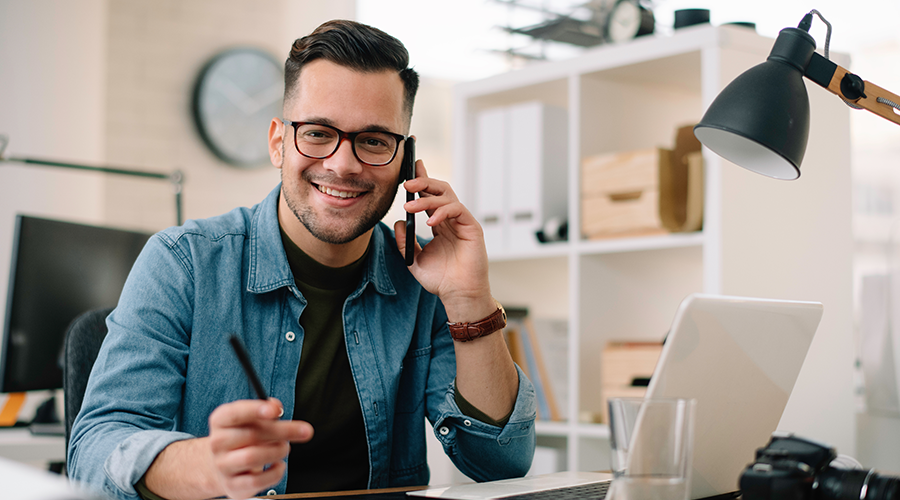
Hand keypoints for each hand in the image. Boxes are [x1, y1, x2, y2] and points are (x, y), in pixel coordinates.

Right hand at [208, 398, 312, 498]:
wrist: (223, 466)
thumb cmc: (242, 437)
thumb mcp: (249, 418)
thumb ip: (265, 409)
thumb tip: (276, 407)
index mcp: (221, 421)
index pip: (235, 413)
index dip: (256, 410)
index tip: (276, 411)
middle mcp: (218, 443)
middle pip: (252, 435)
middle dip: (283, 431)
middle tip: (304, 431)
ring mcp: (223, 465)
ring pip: (253, 457)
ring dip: (278, 451)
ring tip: (285, 448)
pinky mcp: (233, 485)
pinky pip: (258, 480)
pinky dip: (275, 472)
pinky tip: (279, 465)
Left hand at [394, 160, 494, 320]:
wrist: (458, 295)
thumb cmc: (441, 280)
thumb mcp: (413, 259)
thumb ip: (405, 241)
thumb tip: (398, 221)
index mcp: (439, 224)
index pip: (430, 196)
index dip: (422, 180)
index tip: (410, 167)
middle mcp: (451, 219)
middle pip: (439, 190)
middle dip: (423, 182)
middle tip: (406, 184)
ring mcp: (462, 222)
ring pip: (446, 196)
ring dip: (427, 198)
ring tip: (410, 206)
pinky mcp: (472, 227)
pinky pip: (458, 209)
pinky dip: (443, 212)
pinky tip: (430, 221)